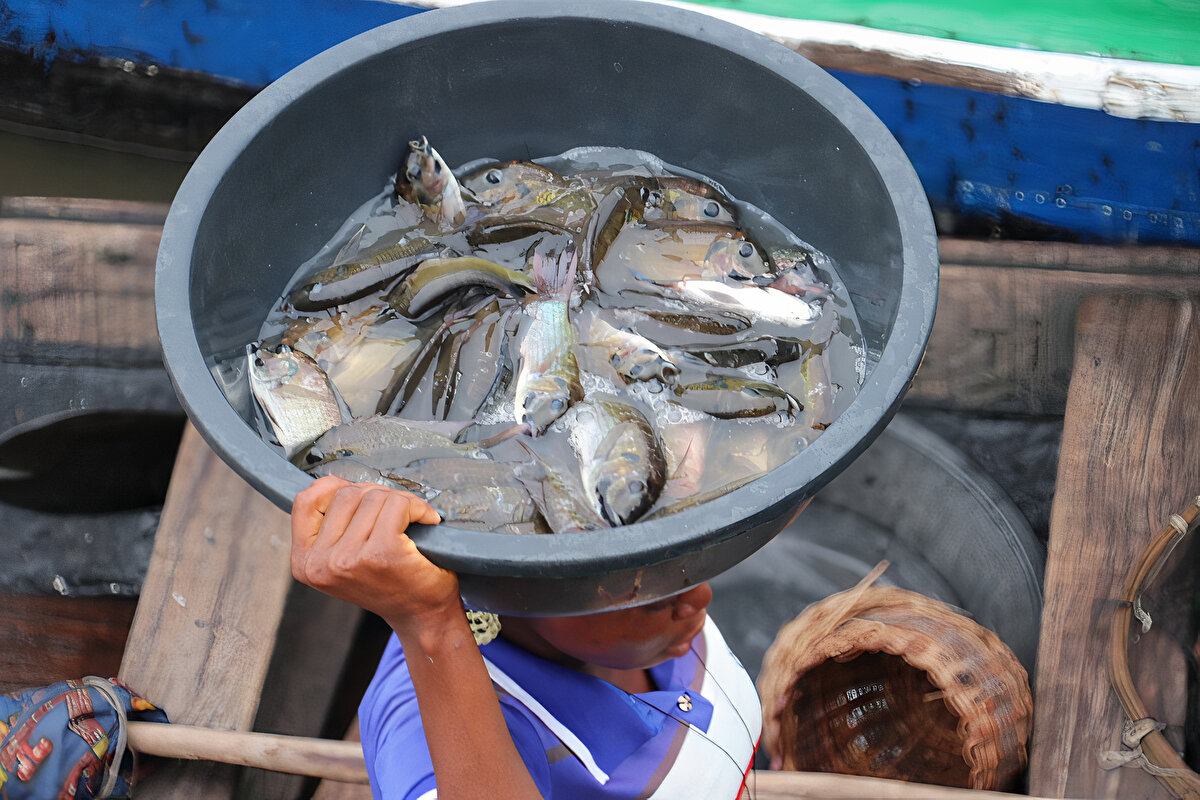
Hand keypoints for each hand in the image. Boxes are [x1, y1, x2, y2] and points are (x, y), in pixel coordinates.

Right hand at [290, 476, 460, 633]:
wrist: (422, 615)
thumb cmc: (389, 582)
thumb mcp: (342, 558)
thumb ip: (331, 525)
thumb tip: (336, 482)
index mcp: (304, 562)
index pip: (305, 501)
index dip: (333, 488)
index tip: (361, 498)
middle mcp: (321, 564)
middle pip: (346, 494)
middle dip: (376, 495)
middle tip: (398, 513)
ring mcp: (348, 559)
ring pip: (373, 497)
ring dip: (400, 502)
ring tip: (411, 520)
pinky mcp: (381, 554)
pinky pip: (397, 506)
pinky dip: (417, 507)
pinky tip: (426, 520)